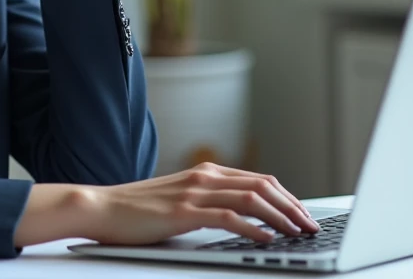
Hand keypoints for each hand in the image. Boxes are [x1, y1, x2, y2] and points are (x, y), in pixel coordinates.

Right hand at [14, 162, 318, 247]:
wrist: (101, 208)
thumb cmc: (138, 211)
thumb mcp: (180, 201)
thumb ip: (209, 203)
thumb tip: (243, 219)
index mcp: (206, 172)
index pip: (259, 180)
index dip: (287, 198)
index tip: (304, 216)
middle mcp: (205, 176)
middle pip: (263, 185)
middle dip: (293, 207)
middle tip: (311, 226)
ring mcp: (195, 192)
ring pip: (252, 198)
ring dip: (281, 217)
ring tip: (298, 233)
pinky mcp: (184, 211)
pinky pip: (229, 217)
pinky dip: (254, 228)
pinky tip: (266, 239)